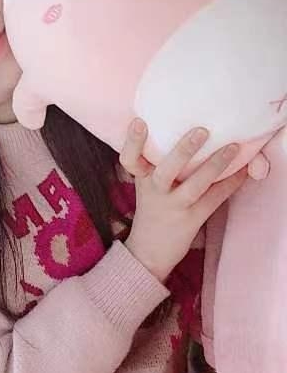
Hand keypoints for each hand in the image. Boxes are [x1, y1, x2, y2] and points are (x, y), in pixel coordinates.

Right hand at [120, 119, 248, 282]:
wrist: (148, 251)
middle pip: (166, 170)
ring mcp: (173, 206)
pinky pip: (214, 199)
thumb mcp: (145, 185)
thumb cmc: (151, 209)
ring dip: (216, 165)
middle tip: (202, 130)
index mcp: (142, 179)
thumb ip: (154, 164)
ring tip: (232, 147)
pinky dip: (230, 183)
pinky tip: (244, 171)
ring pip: (195, 185)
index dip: (132, 141)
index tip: (139, 121)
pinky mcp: (191, 219)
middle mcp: (155, 191)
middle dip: (184, 150)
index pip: (129, 159)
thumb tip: (179, 132)